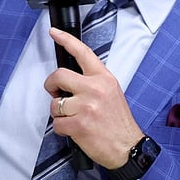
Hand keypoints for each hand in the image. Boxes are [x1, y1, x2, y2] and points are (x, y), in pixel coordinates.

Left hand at [45, 28, 142, 168]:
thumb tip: (71, 79)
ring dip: (59, 113)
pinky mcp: (79, 125)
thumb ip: (93, 82)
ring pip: (55, 104)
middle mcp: (95, 89)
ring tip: (73, 118)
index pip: (83, 53)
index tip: (54, 32)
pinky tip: (74, 130)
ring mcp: (86, 107)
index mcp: (104, 79)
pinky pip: (57, 123)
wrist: (128, 147)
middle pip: (59, 75)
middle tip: (56, 93)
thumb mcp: (112, 92)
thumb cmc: (118, 122)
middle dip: (51, 85)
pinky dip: (62, 129)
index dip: (66, 40)